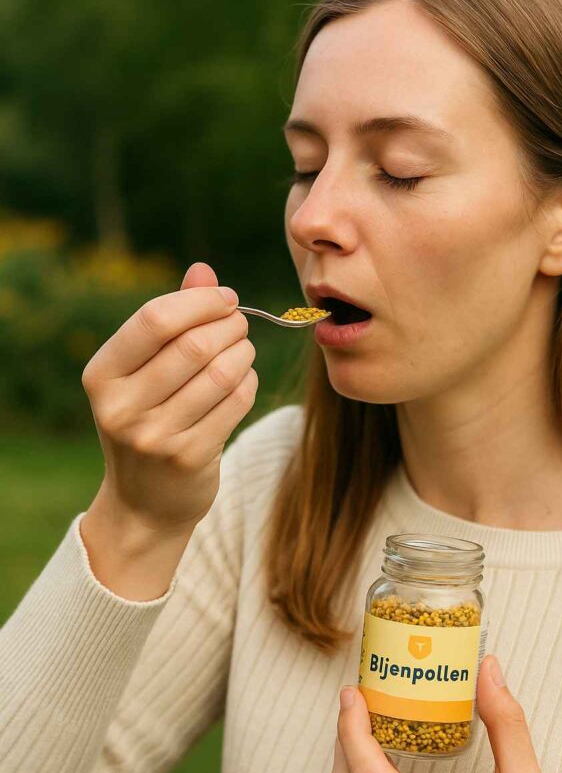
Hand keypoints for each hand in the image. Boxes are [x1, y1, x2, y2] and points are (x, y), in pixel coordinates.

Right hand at [81, 261, 257, 537]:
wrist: (145, 502)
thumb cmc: (149, 416)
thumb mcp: (145, 369)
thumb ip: (172, 318)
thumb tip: (203, 271)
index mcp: (102, 375)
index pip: (154, 319)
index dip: (199, 301)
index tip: (225, 298)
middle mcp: (120, 407)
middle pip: (194, 344)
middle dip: (229, 326)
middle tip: (240, 324)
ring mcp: (153, 437)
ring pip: (221, 372)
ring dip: (243, 352)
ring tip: (243, 350)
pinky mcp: (188, 458)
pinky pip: (236, 402)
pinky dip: (248, 382)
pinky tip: (242, 380)